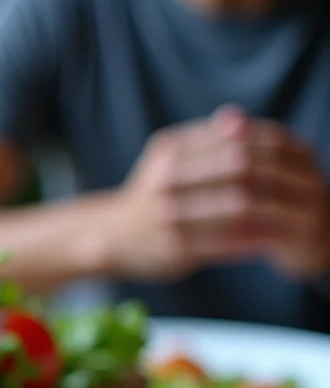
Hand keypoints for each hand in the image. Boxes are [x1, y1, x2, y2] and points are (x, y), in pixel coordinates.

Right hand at [108, 106, 329, 281]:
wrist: (114, 234)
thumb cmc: (152, 193)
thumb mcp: (171, 157)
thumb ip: (205, 138)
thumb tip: (238, 117)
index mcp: (168, 152)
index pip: (230, 140)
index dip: (267, 146)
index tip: (290, 155)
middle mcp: (165, 180)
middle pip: (235, 169)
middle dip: (271, 175)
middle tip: (296, 183)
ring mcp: (168, 215)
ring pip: (234, 205)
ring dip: (267, 207)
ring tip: (288, 210)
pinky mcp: (174, 247)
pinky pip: (224, 240)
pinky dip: (250, 238)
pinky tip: (267, 238)